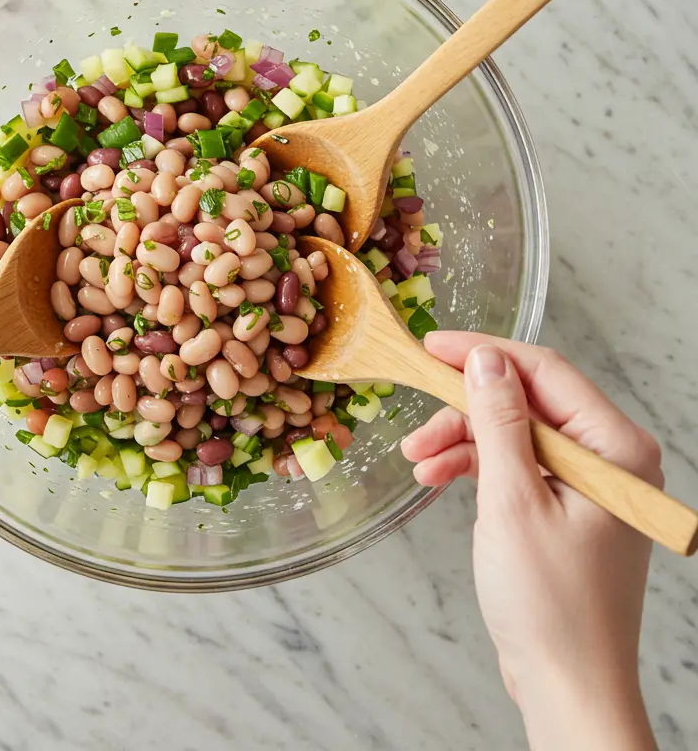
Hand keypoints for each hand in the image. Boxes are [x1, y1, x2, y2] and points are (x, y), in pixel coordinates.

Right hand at [401, 332, 659, 750]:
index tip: (431, 346)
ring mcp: (586, 482)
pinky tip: (436, 476)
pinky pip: (513, 465)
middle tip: (416, 423)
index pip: (544, 371)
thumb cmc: (550, 603)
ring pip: (511, 432)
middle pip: (524, 402)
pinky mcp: (564, 506)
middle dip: (464, 410)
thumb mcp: (513, 500)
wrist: (566, 685)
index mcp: (614, 447)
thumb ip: (499, 421)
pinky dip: (474, 467)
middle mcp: (607, 457)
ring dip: (461, 440)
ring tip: (417, 460)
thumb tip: (484, 358)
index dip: (483, 353)